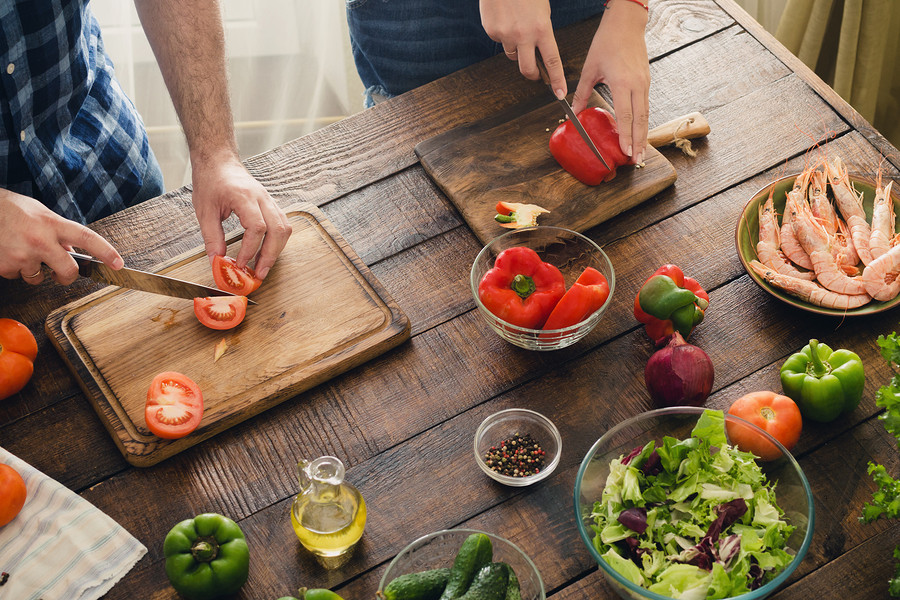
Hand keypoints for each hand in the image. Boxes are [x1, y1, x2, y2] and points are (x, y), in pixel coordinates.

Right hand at [0, 189, 122, 284]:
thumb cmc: (11, 210)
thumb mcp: (41, 214)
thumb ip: (59, 232)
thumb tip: (71, 251)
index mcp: (52, 223)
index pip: (87, 238)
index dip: (106, 252)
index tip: (118, 264)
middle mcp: (40, 240)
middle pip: (68, 270)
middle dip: (67, 276)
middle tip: (61, 274)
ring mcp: (23, 254)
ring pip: (39, 277)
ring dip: (33, 270)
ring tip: (21, 250)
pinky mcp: (6, 266)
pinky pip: (17, 276)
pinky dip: (14, 268)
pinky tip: (8, 252)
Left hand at [190, 155, 291, 279]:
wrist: (219, 161)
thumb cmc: (211, 181)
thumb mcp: (204, 210)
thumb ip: (212, 237)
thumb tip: (217, 261)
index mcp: (244, 197)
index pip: (257, 227)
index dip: (250, 249)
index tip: (240, 264)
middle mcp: (261, 197)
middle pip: (278, 230)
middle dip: (270, 255)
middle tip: (259, 274)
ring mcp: (269, 199)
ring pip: (284, 228)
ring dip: (277, 250)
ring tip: (264, 266)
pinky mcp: (271, 204)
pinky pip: (283, 224)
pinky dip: (278, 240)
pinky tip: (268, 251)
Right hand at [479, 0, 566, 98]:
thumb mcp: (542, 10)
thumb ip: (542, 31)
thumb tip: (539, 49)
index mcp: (542, 28)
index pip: (552, 61)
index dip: (557, 80)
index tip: (559, 93)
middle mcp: (523, 35)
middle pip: (527, 69)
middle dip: (532, 74)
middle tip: (535, 74)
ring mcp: (506, 35)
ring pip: (512, 54)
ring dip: (516, 48)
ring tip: (516, 28)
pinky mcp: (492, 32)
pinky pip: (499, 41)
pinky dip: (503, 34)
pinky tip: (504, 19)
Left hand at [571, 0, 649, 163]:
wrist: (626, 24)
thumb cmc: (607, 42)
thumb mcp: (590, 68)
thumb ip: (582, 93)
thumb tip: (572, 114)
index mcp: (622, 83)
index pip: (625, 115)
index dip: (626, 135)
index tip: (626, 151)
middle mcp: (637, 85)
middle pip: (640, 120)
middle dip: (639, 142)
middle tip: (636, 160)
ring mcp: (645, 84)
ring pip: (646, 115)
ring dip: (644, 135)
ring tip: (641, 152)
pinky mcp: (647, 82)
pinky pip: (646, 106)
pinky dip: (643, 122)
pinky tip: (640, 133)